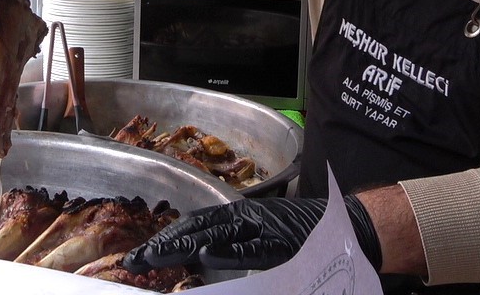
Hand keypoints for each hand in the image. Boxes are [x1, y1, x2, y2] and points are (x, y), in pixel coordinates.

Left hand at [120, 196, 381, 273]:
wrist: (347, 228)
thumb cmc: (306, 236)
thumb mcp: (264, 240)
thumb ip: (236, 248)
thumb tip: (202, 258)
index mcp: (241, 218)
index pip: (195, 226)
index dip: (166, 238)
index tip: (138, 254)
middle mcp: (246, 218)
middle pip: (196, 229)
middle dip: (162, 245)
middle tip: (132, 261)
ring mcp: (262, 229)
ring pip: (215, 236)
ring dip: (183, 246)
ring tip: (154, 257)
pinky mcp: (280, 243)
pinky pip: (250, 249)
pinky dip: (228, 252)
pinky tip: (206, 256)